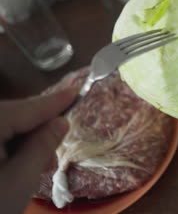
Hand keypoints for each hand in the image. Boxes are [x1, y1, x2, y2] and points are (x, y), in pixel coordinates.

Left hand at [0, 88, 75, 212]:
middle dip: (36, 130)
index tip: (76, 92)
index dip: (54, 102)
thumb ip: (43, 145)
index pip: (26, 109)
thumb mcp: (21, 179)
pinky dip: (6, 147)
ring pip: (3, 126)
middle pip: (12, 116)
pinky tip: (15, 165)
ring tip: (35, 167)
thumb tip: (60, 122)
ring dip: (22, 142)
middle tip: (53, 155)